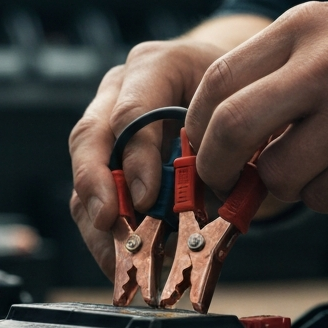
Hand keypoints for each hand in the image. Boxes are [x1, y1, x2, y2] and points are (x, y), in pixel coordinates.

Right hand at [69, 15, 269, 276]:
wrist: (233, 91)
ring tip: (120, 258)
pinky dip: (104, 232)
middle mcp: (120, 90)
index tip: (146, 198)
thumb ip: (227, 148)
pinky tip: (122, 260)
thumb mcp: (243, 112)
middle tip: (110, 222)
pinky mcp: (103, 157)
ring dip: (97, 218)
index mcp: (158, 66)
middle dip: (96, 185)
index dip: (136, 157)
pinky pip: (91, 195)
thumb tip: (208, 204)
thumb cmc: (241, 98)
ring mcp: (106, 122)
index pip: (131, 111)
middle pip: (90, 136)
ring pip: (84, 170)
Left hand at [185, 0, 327, 211]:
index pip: (218, 81)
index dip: (197, 126)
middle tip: (222, 185)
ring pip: (277, 175)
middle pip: (230, 130)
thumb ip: (282, 69)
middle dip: (215, 169)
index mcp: (305, 26)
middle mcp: (325, 64)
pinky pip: (322, 197)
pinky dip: (324, 197)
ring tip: (313, 167)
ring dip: (283, 187)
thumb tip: (222, 130)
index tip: (200, 149)